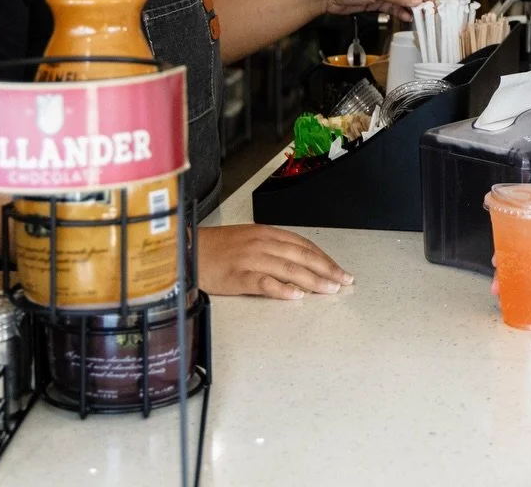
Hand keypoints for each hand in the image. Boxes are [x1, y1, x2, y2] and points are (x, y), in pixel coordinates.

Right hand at [197, 223, 353, 299]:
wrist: (186, 251)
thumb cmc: (216, 248)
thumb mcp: (248, 239)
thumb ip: (273, 247)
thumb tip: (298, 261)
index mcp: (266, 233)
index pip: (303, 245)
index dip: (324, 258)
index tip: (339, 270)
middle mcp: (262, 244)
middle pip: (302, 257)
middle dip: (326, 269)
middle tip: (344, 281)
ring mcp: (251, 260)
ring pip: (289, 269)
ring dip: (313, 280)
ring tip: (329, 289)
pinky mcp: (238, 276)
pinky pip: (264, 283)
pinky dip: (281, 289)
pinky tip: (296, 296)